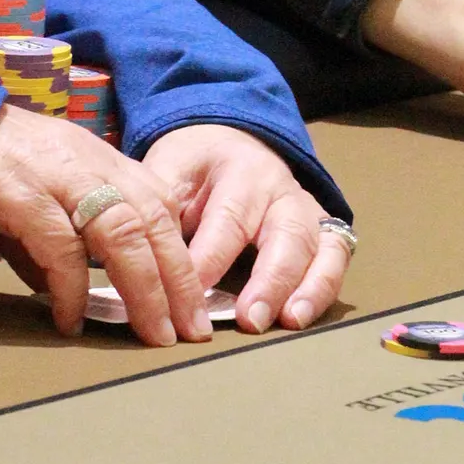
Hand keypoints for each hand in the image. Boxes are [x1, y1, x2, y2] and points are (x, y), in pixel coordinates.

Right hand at [0, 104, 210, 345]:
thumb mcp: (39, 196)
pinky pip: (60, 247)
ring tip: (153, 333)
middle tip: (191, 330)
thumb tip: (60, 293)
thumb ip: (56, 241)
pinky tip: (71, 320)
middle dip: (179, 280)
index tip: (193, 299)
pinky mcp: (22, 193)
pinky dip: (72, 288)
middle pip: (155, 221)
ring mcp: (60, 176)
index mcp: (103, 161)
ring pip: (122, 233)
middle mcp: (92, 164)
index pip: (162, 206)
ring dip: (145, 288)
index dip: (182, 254)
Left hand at [143, 123, 351, 333]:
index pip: (226, 221)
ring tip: (288, 322)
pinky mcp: (321, 228)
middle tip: (248, 320)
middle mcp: (281, 189)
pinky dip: (325, 286)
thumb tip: (128, 254)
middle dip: (268, 280)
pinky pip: (336, 255)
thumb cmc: (193, 166)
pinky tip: (304, 316)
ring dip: (306, 287)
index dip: (209, 262)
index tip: (189, 298)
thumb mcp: (168, 170)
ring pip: (318, 246)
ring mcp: (306, 208)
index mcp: (240, 171)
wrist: (228, 141)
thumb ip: (157, 209)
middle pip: (283, 234)